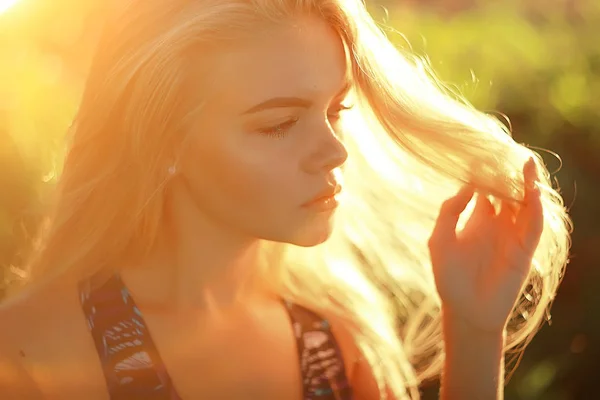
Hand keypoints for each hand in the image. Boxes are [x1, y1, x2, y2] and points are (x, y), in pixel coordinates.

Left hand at [428, 158, 543, 332]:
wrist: (465, 310)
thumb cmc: (449, 276)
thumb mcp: (440, 240)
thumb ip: (450, 211)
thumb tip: (468, 185)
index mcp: (478, 218)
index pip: (486, 187)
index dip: (486, 171)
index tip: (482, 152)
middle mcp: (498, 223)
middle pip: (508, 190)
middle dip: (509, 173)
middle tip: (509, 151)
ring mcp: (512, 236)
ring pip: (525, 204)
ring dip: (527, 185)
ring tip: (526, 164)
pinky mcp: (524, 250)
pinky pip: (533, 225)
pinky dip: (535, 208)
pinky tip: (531, 192)